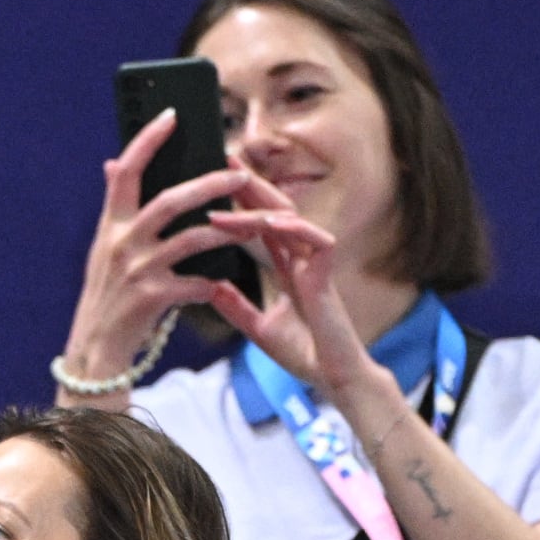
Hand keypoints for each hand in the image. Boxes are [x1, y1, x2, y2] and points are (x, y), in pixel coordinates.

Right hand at [59, 110, 255, 388]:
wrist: (96, 350)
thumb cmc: (107, 296)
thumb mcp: (103, 250)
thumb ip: (115, 209)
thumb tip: (112, 164)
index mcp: (110, 225)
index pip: (127, 171)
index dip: (148, 140)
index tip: (173, 114)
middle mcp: (121, 243)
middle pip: (170, 201)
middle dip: (209, 185)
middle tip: (239, 174)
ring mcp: (137, 271)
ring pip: (193, 239)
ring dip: (228, 231)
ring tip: (254, 225)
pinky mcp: (152, 298)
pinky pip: (195, 283)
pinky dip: (211, 283)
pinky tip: (221, 284)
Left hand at [205, 176, 380, 399]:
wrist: (330, 378)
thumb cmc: (303, 354)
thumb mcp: (258, 328)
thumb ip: (237, 306)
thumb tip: (210, 286)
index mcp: (286, 268)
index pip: (259, 226)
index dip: (238, 204)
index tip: (210, 186)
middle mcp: (301, 260)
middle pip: (274, 212)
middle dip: (249, 186)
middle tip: (222, 160)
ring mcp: (316, 266)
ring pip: (290, 221)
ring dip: (261, 204)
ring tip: (233, 187)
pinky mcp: (330, 277)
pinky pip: (318, 242)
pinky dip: (296, 229)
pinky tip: (273, 220)